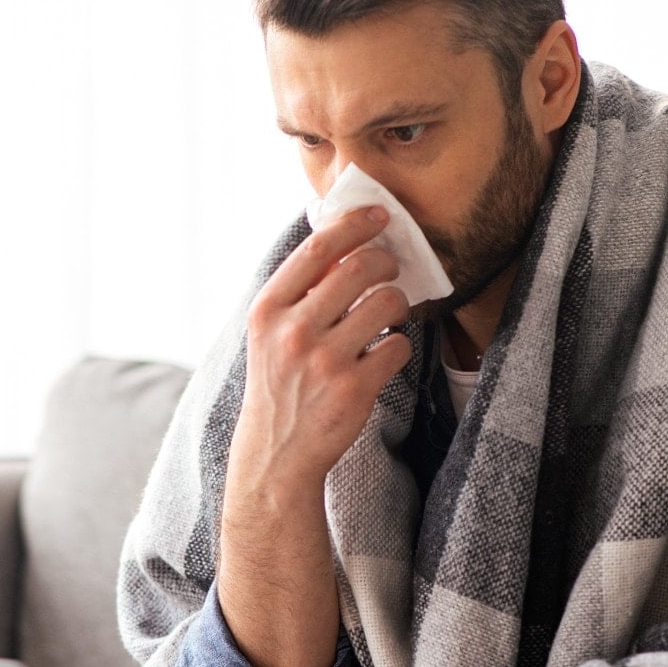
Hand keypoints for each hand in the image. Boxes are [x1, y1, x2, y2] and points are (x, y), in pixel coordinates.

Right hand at [230, 207, 413, 494]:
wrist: (278, 452)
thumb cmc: (279, 383)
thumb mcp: (270, 333)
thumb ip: (299, 292)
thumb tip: (344, 241)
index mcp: (268, 310)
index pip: (318, 248)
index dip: (354, 223)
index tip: (379, 214)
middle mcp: (294, 332)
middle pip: (360, 267)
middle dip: (385, 261)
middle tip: (390, 268)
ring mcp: (325, 361)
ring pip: (388, 302)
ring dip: (398, 303)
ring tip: (388, 315)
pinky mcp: (355, 388)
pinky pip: (399, 344)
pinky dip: (397, 346)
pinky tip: (381, 356)